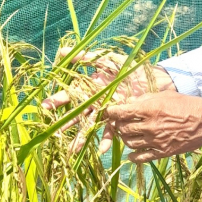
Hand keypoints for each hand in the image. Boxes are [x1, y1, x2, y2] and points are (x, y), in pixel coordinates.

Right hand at [41, 47, 175, 152]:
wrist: (157, 80)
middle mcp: (97, 101)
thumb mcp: (110, 61)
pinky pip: (111, 131)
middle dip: (65, 123)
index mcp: (92, 88)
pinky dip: (106, 140)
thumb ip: (88, 58)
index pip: (71, 95)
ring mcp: (108, 111)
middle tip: (53, 133)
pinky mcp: (120, 119)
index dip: (58, 100)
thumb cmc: (132, 69)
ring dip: (82, 138)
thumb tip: (63, 51)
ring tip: (73, 150)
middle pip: (78, 114)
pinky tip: (101, 150)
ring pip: (91, 126)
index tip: (44, 107)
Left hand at [104, 92, 201, 162]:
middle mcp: (150, 126)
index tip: (111, 112)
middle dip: (119, 125)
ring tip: (130, 134)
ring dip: (126, 138)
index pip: (121, 112)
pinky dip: (133, 156)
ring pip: (129, 143)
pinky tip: (132, 153)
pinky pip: (140, 158)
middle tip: (121, 122)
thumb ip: (146, 99)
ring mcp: (155, 141)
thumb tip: (130, 103)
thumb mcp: (166, 95)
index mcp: (149, 109)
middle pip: (122, 129)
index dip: (112, 112)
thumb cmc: (187, 104)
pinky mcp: (162, 152)